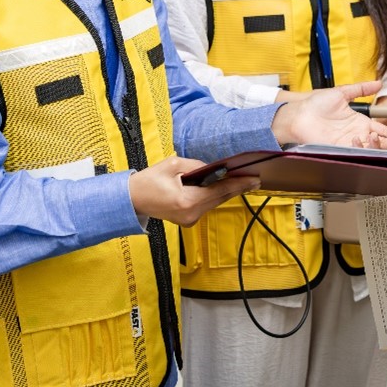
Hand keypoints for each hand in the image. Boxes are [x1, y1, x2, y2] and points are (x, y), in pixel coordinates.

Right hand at [128, 156, 259, 225]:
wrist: (132, 199)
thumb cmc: (149, 181)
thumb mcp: (173, 165)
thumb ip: (197, 166)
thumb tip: (214, 169)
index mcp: (186, 201)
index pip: (219, 190)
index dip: (238, 184)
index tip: (254, 179)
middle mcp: (191, 214)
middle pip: (220, 198)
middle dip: (237, 187)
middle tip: (255, 178)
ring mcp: (190, 220)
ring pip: (214, 202)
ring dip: (226, 191)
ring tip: (242, 180)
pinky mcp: (188, 220)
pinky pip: (206, 205)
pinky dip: (214, 195)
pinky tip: (223, 187)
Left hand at [272, 80, 386, 150]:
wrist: (299, 113)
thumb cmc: (315, 104)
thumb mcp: (341, 92)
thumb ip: (361, 88)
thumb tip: (378, 83)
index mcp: (359, 122)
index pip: (382, 130)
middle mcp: (356, 134)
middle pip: (380, 143)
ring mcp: (348, 143)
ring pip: (371, 149)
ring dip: (379, 145)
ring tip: (377, 137)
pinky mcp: (339, 149)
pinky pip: (356, 152)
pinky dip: (362, 148)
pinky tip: (362, 140)